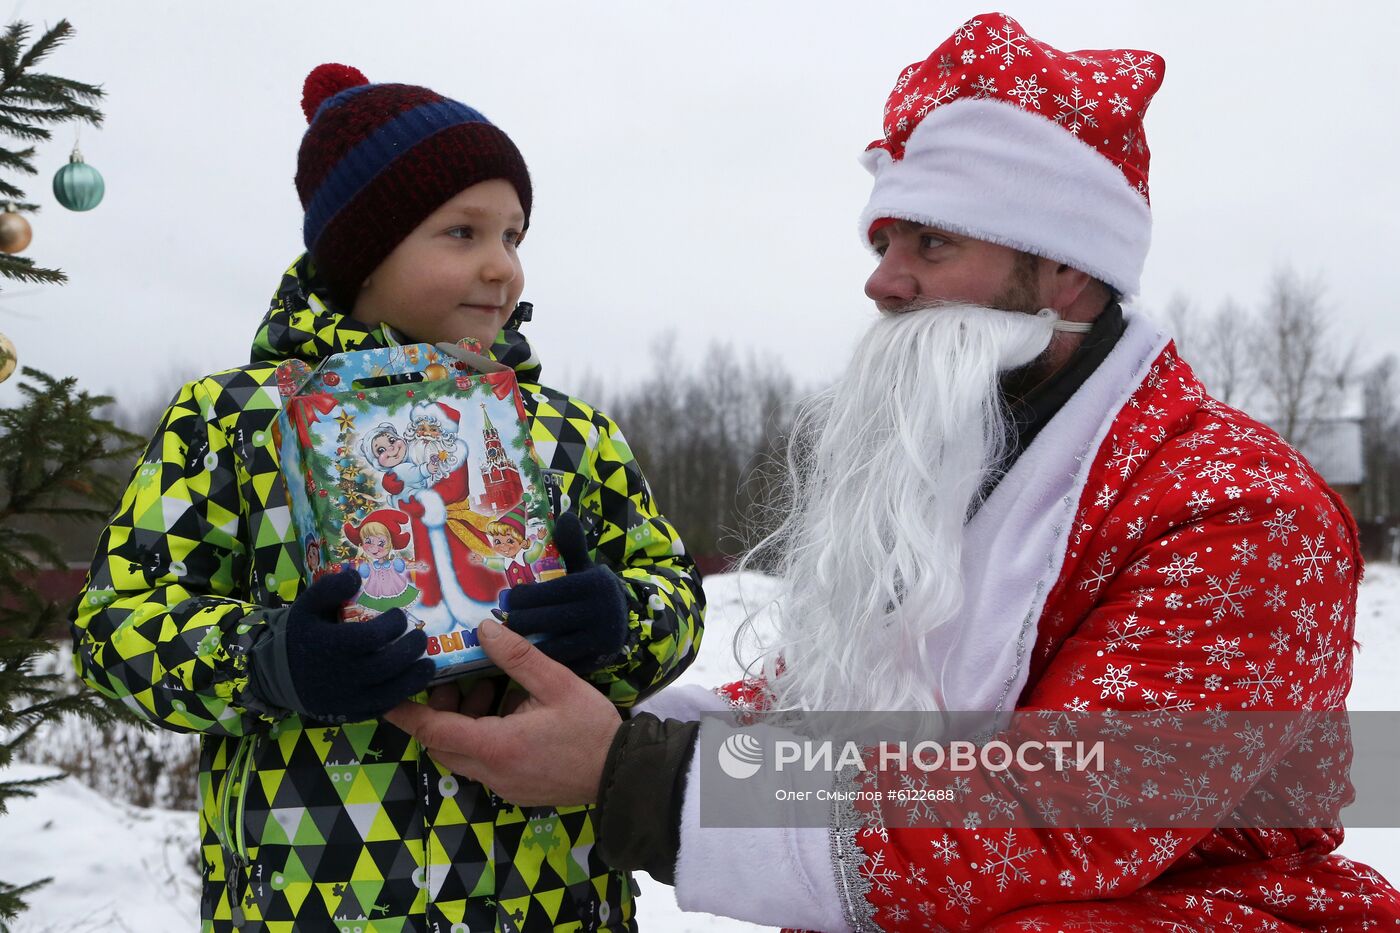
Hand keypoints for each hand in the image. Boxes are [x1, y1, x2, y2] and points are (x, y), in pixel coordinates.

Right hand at [249, 569, 434, 722]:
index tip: (400, 616)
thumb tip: (356, 576)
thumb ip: (329, 589)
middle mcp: (342, 675)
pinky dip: (399, 697)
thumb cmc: (298, 636)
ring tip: (428, 664)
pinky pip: (381, 708)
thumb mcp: (306, 607)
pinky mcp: (350, 714)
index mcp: (331, 646)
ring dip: (414, 678)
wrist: (277, 675)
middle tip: (421, 637)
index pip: (373, 637)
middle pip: (388, 665)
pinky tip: (411, 684)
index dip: (393, 625)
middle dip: (410, 649)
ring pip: (390, 692)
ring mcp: (348, 699)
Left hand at [385, 618, 620, 805]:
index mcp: (494, 746)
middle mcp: (490, 771)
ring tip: (490, 687)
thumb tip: (484, 627)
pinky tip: (510, 710)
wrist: (623, 774)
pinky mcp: (514, 788)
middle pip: (441, 743)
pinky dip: (482, 735)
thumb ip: (517, 656)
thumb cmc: (591, 728)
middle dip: (439, 710)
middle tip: (455, 678)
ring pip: (461, 753)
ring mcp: (502, 784)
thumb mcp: (557, 683)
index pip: (433, 730)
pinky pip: (483, 762)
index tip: (385, 696)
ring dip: (464, 721)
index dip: (405, 712)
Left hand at [502, 513, 627, 670]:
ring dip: (525, 645)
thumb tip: (565, 517)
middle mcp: (599, 612)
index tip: (508, 600)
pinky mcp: (597, 661)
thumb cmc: (593, 591)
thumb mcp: (587, 568)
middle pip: (543, 620)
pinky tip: (526, 660)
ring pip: (549, 646)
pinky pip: (560, 664)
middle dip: (518, 621)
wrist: (624, 621)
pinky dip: (542, 663)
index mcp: (593, 585)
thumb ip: (572, 546)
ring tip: (508, 639)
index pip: (545, 592)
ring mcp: (599, 640)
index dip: (521, 599)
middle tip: (502, 620)